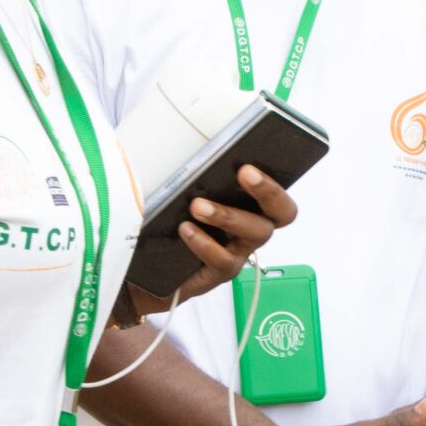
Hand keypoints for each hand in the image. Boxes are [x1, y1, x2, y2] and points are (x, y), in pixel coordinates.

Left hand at [121, 167, 296, 320]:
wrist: (143, 270)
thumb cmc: (168, 226)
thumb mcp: (182, 195)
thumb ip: (196, 179)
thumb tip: (191, 152)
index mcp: (248, 206)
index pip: (277, 193)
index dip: (273, 179)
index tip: (250, 163)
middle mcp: (250, 229)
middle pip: (282, 213)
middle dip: (267, 191)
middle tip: (244, 173)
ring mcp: (237, 252)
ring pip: (254, 233)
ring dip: (227, 215)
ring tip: (198, 205)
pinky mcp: (219, 273)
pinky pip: (222, 259)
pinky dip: (204, 242)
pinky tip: (185, 230)